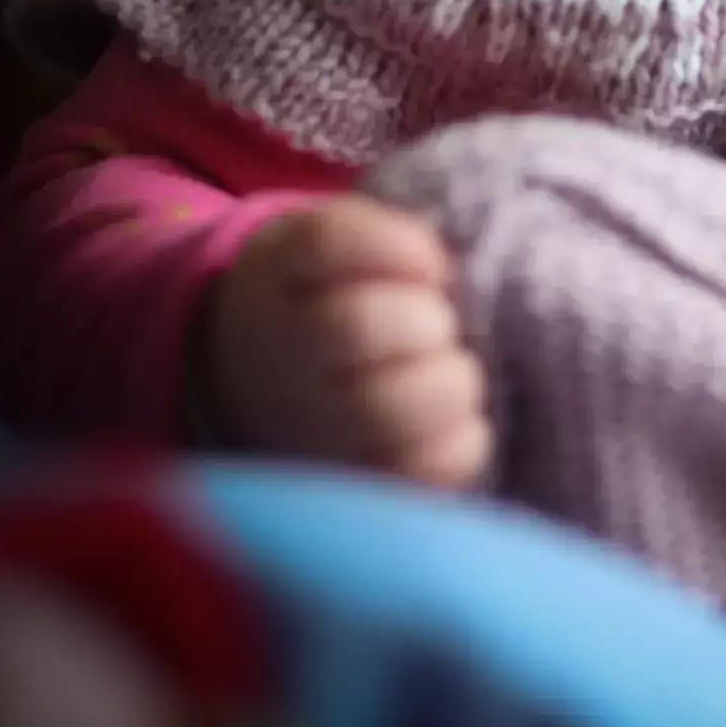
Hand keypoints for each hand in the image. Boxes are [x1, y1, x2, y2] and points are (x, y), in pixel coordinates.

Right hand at [204, 195, 490, 488]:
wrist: (266, 385)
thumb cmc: (333, 296)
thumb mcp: (342, 245)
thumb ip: (391, 241)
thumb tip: (441, 274)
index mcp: (282, 273)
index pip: (326, 242)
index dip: (396, 246)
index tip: (433, 262)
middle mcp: (286, 354)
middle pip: (358, 325)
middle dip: (427, 319)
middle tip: (442, 325)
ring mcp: (312, 429)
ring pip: (389, 409)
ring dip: (449, 383)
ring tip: (451, 374)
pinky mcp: (354, 485)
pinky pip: (418, 472)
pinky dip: (458, 443)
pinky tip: (455, 422)